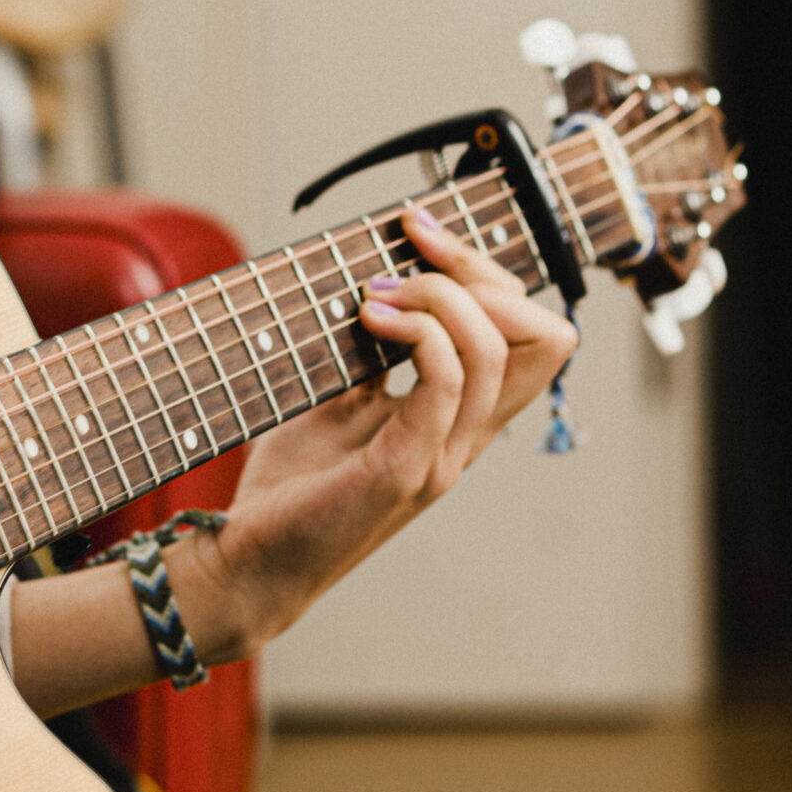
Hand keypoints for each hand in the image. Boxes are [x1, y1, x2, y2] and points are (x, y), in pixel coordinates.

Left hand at [182, 203, 578, 658]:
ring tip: (374, 294)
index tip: (419, 230)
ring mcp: (442, 456)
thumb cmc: (290, 486)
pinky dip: (417, 331)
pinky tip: (368, 317)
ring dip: (438, 296)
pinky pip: (448, 382)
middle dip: (481, 269)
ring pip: (498, 351)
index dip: (488, 271)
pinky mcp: (405, 469)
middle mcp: (465, 438)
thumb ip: (369, 357)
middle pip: (542, 336)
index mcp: (459, 420)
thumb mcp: (334, 400)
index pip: (532, 335)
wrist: (248, 560)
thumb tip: (373, 286)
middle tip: (410, 247)